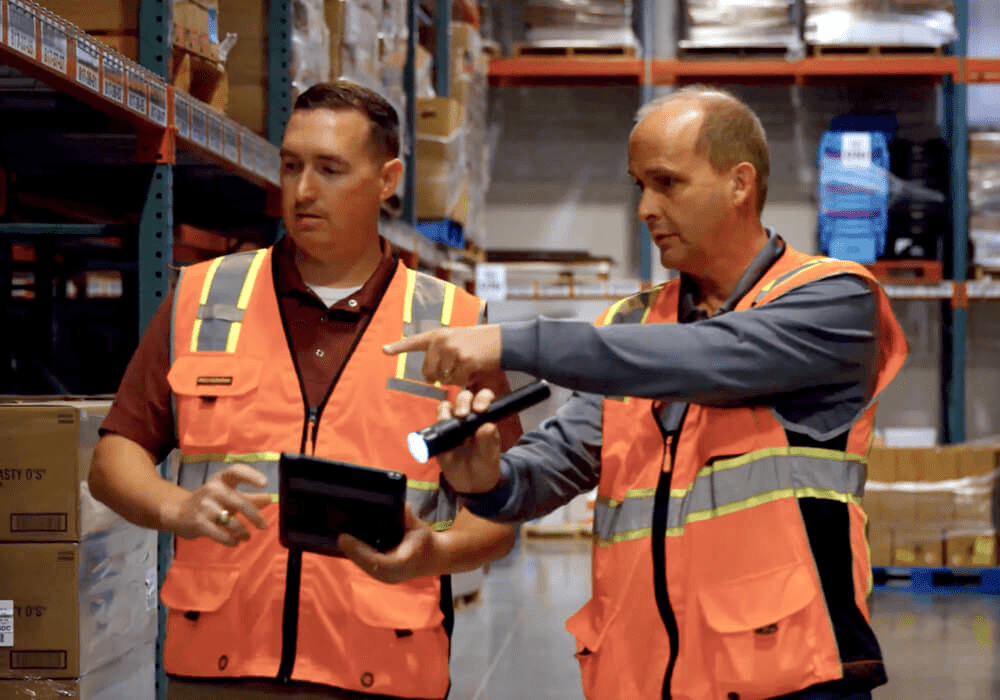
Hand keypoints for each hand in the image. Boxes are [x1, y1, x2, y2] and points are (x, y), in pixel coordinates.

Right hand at [161, 464, 271, 546]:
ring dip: (242, 531)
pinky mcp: (198, 523)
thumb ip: (250, 497)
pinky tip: (235, 542)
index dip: (251, 475)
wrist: (178, 512)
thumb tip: (269, 499)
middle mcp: (212, 489)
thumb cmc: (210, 502)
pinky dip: (231, 540)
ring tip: (246, 536)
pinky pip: (220, 534)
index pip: (236, 471)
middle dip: (254, 516)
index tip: (265, 483)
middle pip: (239, 502)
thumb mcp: (229, 495)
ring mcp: (204, 506)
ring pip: (231, 521)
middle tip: (263, 526)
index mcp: (221, 479)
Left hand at [337, 504, 441, 582]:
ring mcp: (387, 577)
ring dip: (353, 553)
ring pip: (364, 566)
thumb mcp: (419, 527)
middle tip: (341, 536)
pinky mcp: (382, 575)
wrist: (433, 557)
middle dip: (352, 550)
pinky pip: (366, 566)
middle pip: (365, 564)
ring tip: (343, 538)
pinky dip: (358, 555)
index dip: (358, 550)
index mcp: (403, 563)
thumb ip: (409, 518)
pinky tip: (350, 544)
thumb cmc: (426, 542)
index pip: (376, 561)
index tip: (345, 537)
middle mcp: (393, 574)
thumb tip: (402, 507)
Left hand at [383, 325, 501, 386]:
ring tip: (466, 364)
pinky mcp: (464, 361)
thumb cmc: (479, 342)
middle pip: (428, 372)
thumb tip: (429, 378)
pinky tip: (473, 368)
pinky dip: (465, 380)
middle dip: (439, 376)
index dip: (398, 347)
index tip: (384, 350)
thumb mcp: (456, 339)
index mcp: (438, 334)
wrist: (502, 339)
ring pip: (443, 378)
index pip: (413, 342)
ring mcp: (453, 351)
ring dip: (454, 378)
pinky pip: (457, 381)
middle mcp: (442, 341)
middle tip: (454, 366)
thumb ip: (440, 353)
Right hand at [435, 389, 502, 494]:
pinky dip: (435, 426)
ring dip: (446, 411)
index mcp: (485, 419)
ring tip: (447, 422)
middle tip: (462, 415)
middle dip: (463, 402)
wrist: (471, 484)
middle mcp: (469, 418)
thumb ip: (488, 441)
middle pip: (464, 398)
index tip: (480, 409)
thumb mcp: (489, 457)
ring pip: (447, 407)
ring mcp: (454, 425)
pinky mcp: (441, 436)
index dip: (482, 398)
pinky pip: (435, 425)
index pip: (484, 399)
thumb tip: (487, 426)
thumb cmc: (485, 467)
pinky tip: (439, 434)